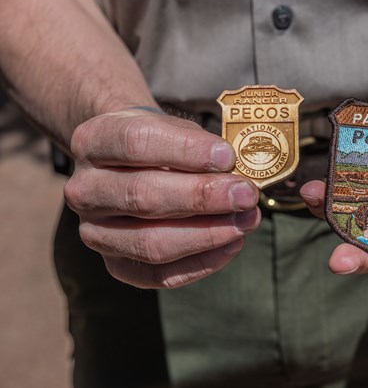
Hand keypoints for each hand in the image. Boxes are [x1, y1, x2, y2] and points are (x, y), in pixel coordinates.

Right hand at [64, 108, 260, 288]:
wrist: (128, 163)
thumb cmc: (159, 143)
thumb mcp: (173, 127)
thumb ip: (199, 147)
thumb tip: (235, 175)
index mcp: (93, 140)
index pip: (136, 142)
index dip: (186, 151)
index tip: (228, 156)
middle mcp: (84, 189)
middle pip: (143, 197)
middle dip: (203, 197)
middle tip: (247, 194)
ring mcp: (94, 231)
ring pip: (151, 243)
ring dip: (208, 234)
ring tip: (247, 220)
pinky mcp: (114, 264)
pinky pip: (158, 275)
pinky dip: (202, 262)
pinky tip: (232, 243)